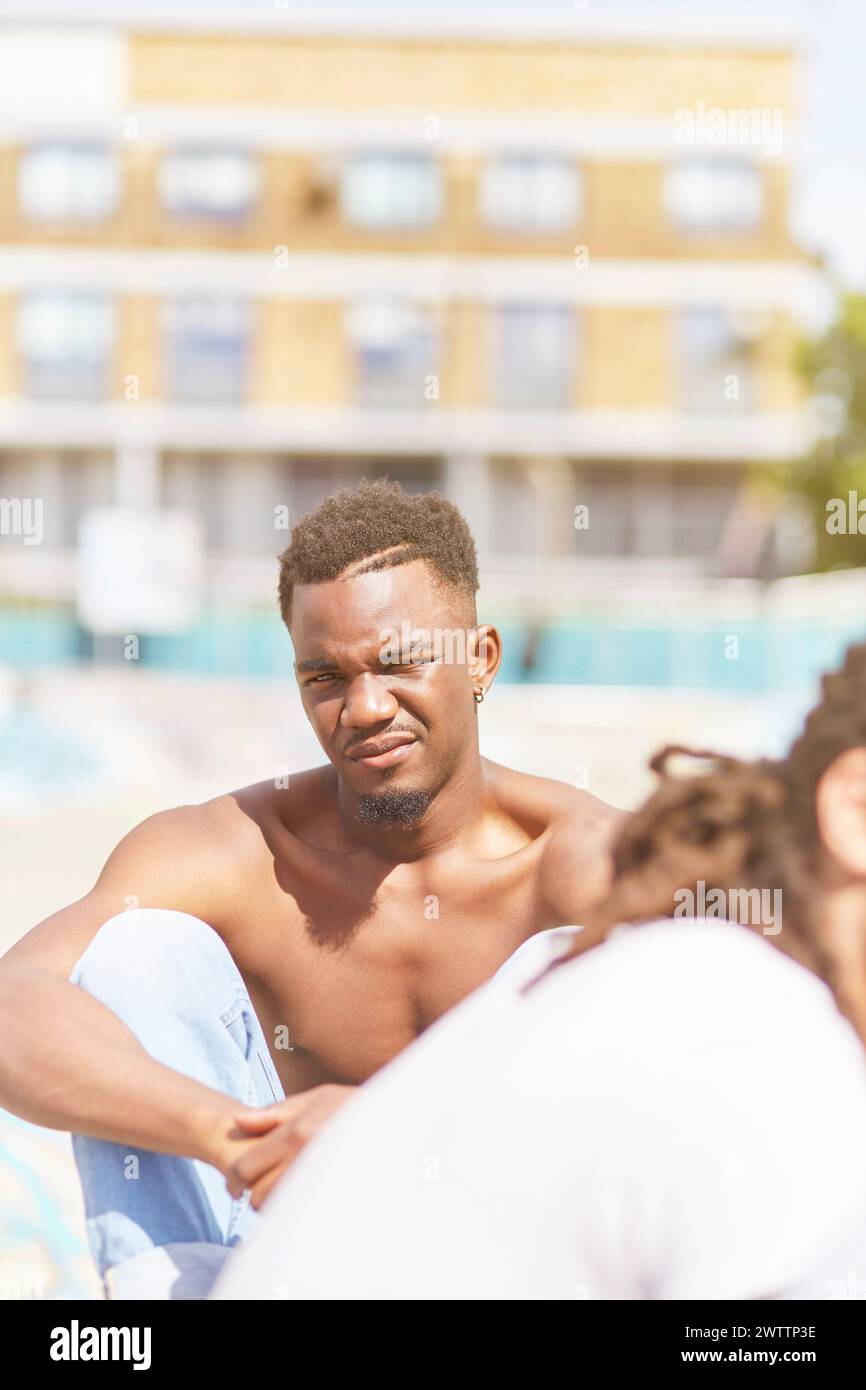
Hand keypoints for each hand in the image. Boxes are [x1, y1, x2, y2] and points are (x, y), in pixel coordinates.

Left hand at [224, 1084, 355, 1209]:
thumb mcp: (317, 1098)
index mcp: (296, 1133)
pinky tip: (306, 1199)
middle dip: (256, 1194)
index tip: (238, 1183)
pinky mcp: (339, 1198)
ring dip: (277, 1205)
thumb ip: (276, 1112)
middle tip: (264, 1186)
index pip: (245, 1169)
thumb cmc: (354, 1104)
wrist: (399, 1120)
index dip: (236, 1179)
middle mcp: (306, 1158)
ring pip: (279, 1211)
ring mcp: (323, 1180)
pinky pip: (304, 1218)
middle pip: (258, 1197)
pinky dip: (299, 1213)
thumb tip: (240, 1122)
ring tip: (287, 1191)